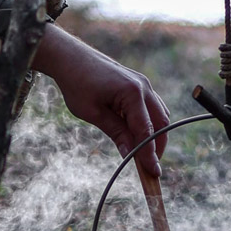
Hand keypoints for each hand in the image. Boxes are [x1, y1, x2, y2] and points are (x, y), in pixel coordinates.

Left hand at [31, 23, 170, 161]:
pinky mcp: (139, 83)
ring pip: (160, 115)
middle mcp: (144, 87)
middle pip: (161, 123)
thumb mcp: (93, 113)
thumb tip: (130, 154)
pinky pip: (153, 107)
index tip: (153, 174)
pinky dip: (150, 122)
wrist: (69, 57)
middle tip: (149, 167)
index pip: (146, 131)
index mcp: (132, 93)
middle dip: (157, 146)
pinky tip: (138, 135)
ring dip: (155, 134)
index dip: (150, 155)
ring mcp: (143, 83)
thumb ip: (115, 132)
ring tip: (144, 154)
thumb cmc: (77, 83)